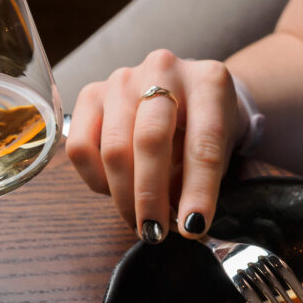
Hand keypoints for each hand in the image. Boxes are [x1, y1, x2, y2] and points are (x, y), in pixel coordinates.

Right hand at [66, 50, 244, 241]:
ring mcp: (123, 79)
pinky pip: (81, 147)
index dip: (198, 191)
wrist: (188, 93)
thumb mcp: (220, 150)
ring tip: (141, 222)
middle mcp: (164, 70)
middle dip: (151, 197)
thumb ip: (202, 181)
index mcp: (209, 83)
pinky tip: (116, 191)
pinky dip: (97, 181)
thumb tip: (181, 224)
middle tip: (156, 233)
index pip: (204, 143)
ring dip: (125, 197)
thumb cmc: (206, 127)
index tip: (192, 226)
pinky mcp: (91, 93)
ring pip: (114, 148)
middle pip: (150, 140)